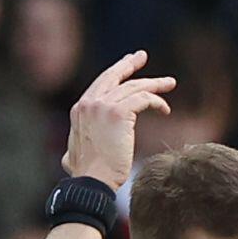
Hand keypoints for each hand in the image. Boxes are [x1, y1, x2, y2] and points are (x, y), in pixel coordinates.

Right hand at [63, 51, 176, 187]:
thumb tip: (68, 157)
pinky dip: (156, 101)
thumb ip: (73, 149)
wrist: (92, 182)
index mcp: (79, 110)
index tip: (128, 66)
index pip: (100, 84)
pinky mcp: (119, 113)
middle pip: (113, 76)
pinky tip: (165, 110)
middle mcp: (89, 103)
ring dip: (154, 84)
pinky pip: (143, 98)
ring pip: (134, 87)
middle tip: (142, 56)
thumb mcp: (72, 156)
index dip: (115, 73)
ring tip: (169, 83)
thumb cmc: (86, 177)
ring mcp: (103, 106)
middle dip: (129, 64)